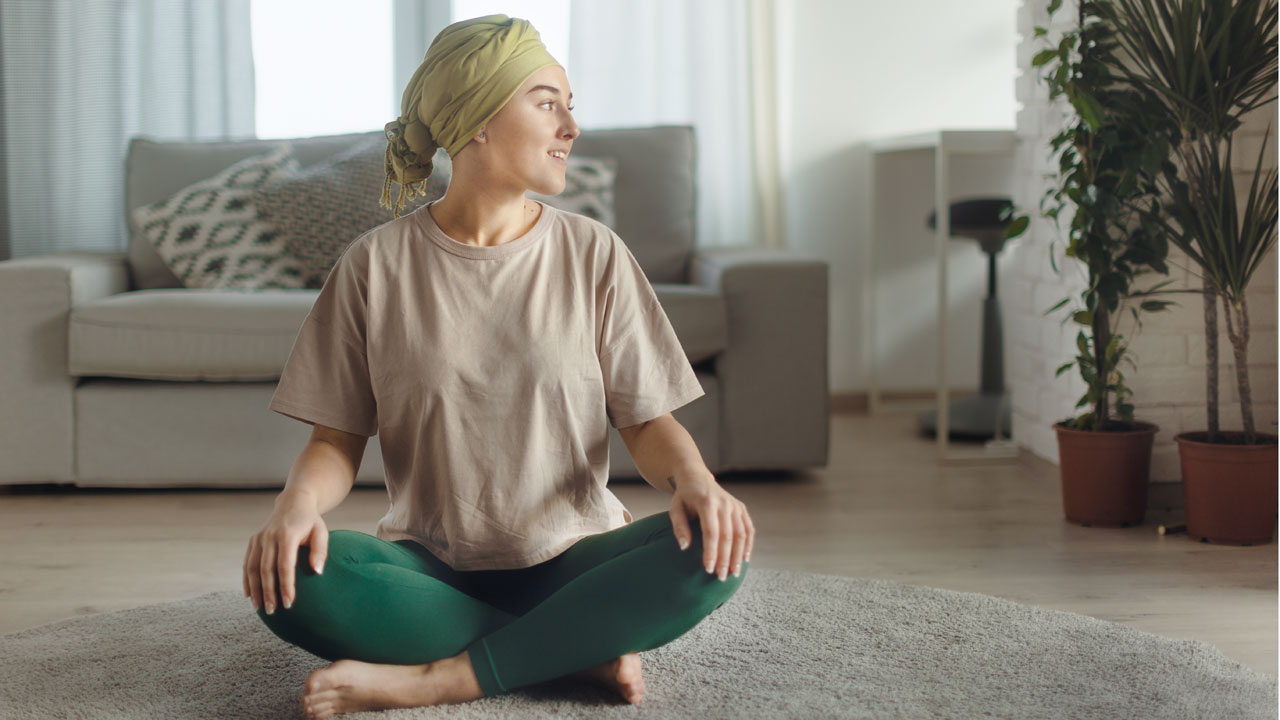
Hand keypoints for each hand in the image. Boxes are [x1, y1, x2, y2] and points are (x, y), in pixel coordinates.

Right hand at [243, 495, 328, 615]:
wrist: (293, 502)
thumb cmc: (310, 522)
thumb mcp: (321, 532)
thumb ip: (320, 551)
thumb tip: (317, 572)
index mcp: (287, 534)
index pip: (285, 565)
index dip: (286, 586)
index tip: (289, 603)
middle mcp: (269, 536)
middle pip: (266, 569)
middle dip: (268, 592)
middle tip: (272, 611)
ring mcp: (259, 538)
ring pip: (252, 568)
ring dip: (255, 589)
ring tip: (260, 608)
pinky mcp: (253, 541)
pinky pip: (246, 563)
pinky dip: (247, 580)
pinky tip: (250, 595)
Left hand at [668, 468, 754, 580]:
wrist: (697, 477)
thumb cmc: (684, 497)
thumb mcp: (675, 509)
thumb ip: (679, 527)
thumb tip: (684, 547)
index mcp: (707, 502)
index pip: (711, 532)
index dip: (711, 552)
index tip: (708, 569)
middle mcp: (724, 503)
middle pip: (728, 536)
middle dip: (725, 559)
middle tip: (722, 577)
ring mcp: (735, 505)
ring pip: (741, 534)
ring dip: (738, 556)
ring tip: (734, 573)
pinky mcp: (741, 508)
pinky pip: (748, 529)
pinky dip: (748, 545)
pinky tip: (744, 559)